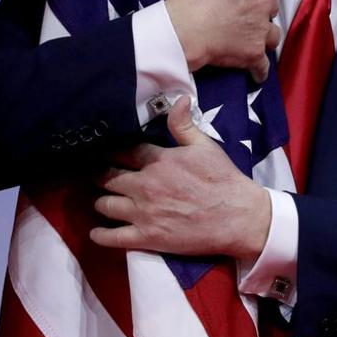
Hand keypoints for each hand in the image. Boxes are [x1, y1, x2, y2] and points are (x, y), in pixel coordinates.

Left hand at [90, 96, 271, 260]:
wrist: (238, 217)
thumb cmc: (223, 180)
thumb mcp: (206, 146)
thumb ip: (184, 124)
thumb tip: (178, 99)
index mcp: (159, 161)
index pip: (124, 152)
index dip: (113, 151)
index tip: (107, 152)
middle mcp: (145, 185)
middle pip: (107, 178)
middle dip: (100, 175)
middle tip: (98, 175)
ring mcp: (143, 213)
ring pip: (104, 205)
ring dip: (100, 202)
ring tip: (102, 200)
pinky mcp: (146, 237)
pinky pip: (111, 237)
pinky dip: (100, 234)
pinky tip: (98, 232)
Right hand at [165, 0, 280, 81]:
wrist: (182, 31)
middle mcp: (263, 1)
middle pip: (269, 2)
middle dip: (258, 6)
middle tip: (238, 12)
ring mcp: (261, 29)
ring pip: (272, 32)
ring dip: (263, 34)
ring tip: (250, 37)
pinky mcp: (255, 53)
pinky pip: (263, 65)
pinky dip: (259, 68)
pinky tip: (254, 70)